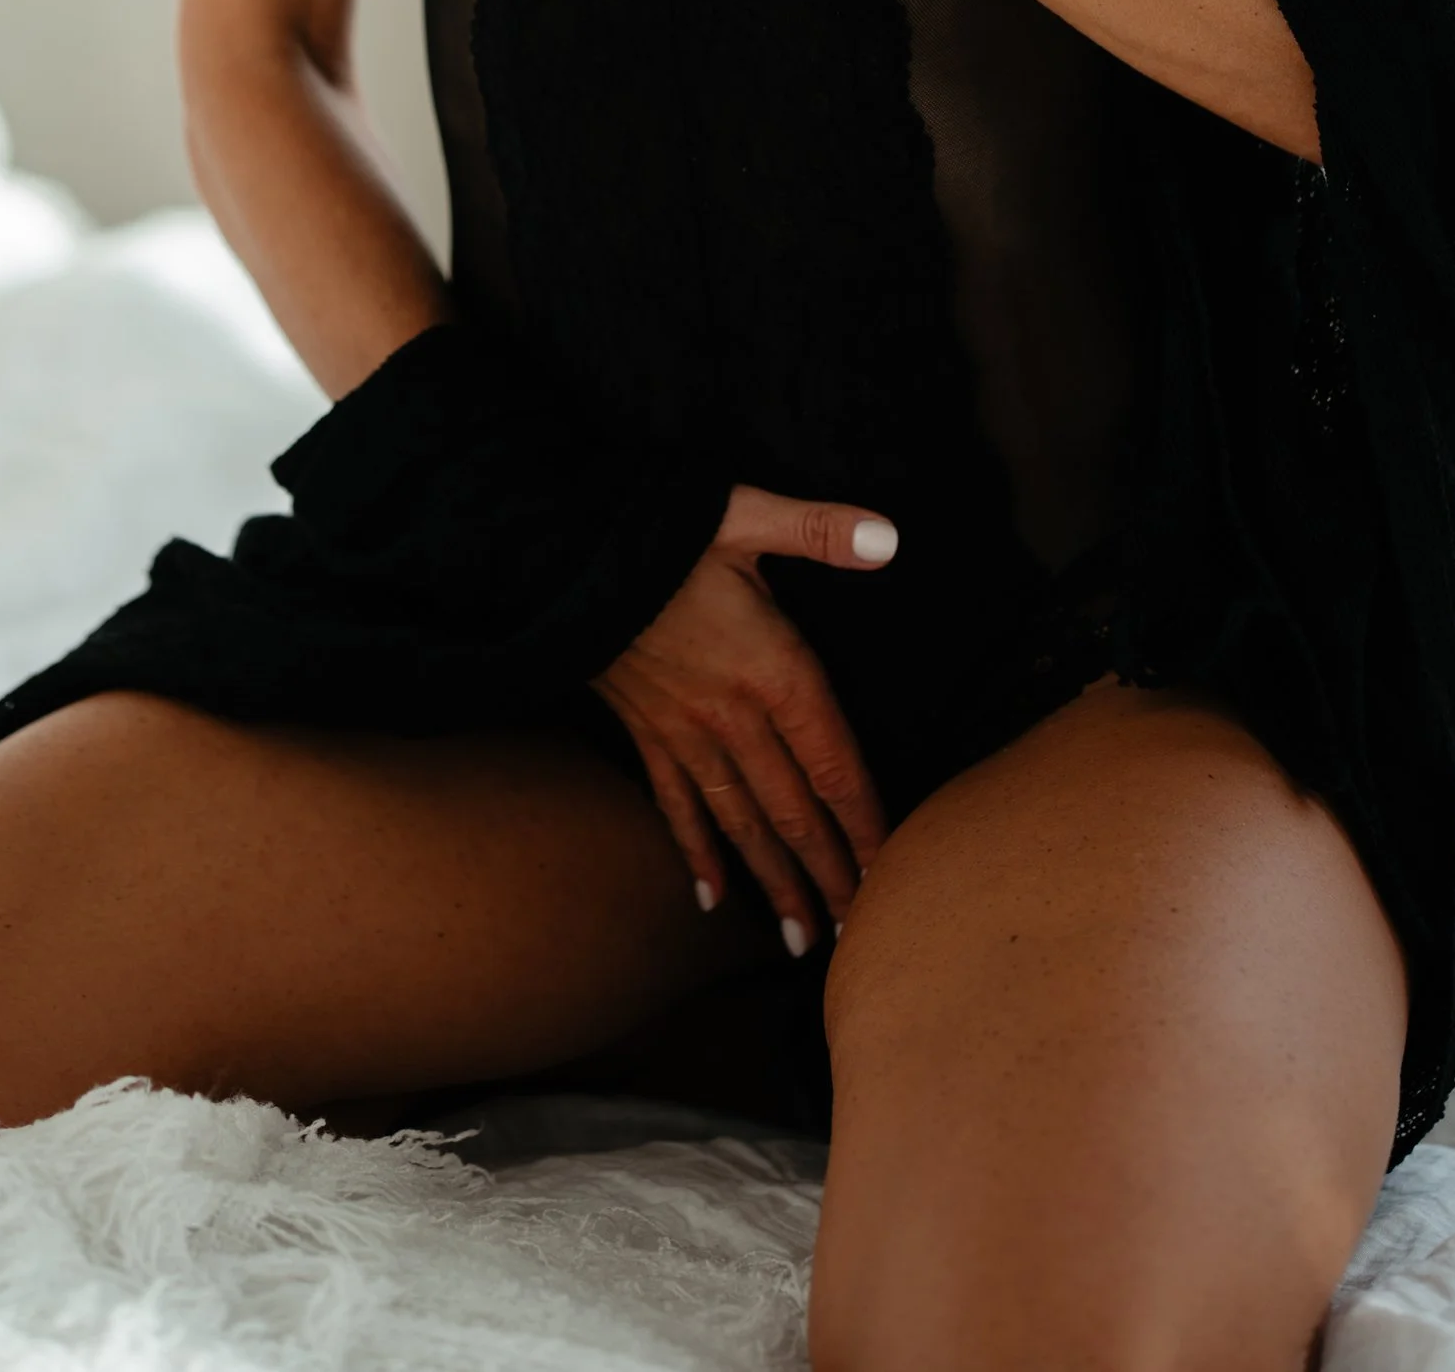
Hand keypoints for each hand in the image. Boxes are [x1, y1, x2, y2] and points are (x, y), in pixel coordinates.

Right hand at [591, 483, 898, 952]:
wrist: (563, 552)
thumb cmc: (661, 529)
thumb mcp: (745, 515)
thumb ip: (820, 529)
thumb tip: (889, 537)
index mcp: (773, 669)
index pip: (834, 765)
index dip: (865, 824)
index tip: (891, 875)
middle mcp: (733, 717)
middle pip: (792, 813)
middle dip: (828, 878)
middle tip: (858, 940)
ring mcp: (685, 732)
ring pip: (739, 823)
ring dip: (771, 883)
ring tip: (800, 940)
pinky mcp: (645, 731)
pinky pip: (675, 804)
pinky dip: (694, 852)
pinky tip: (708, 897)